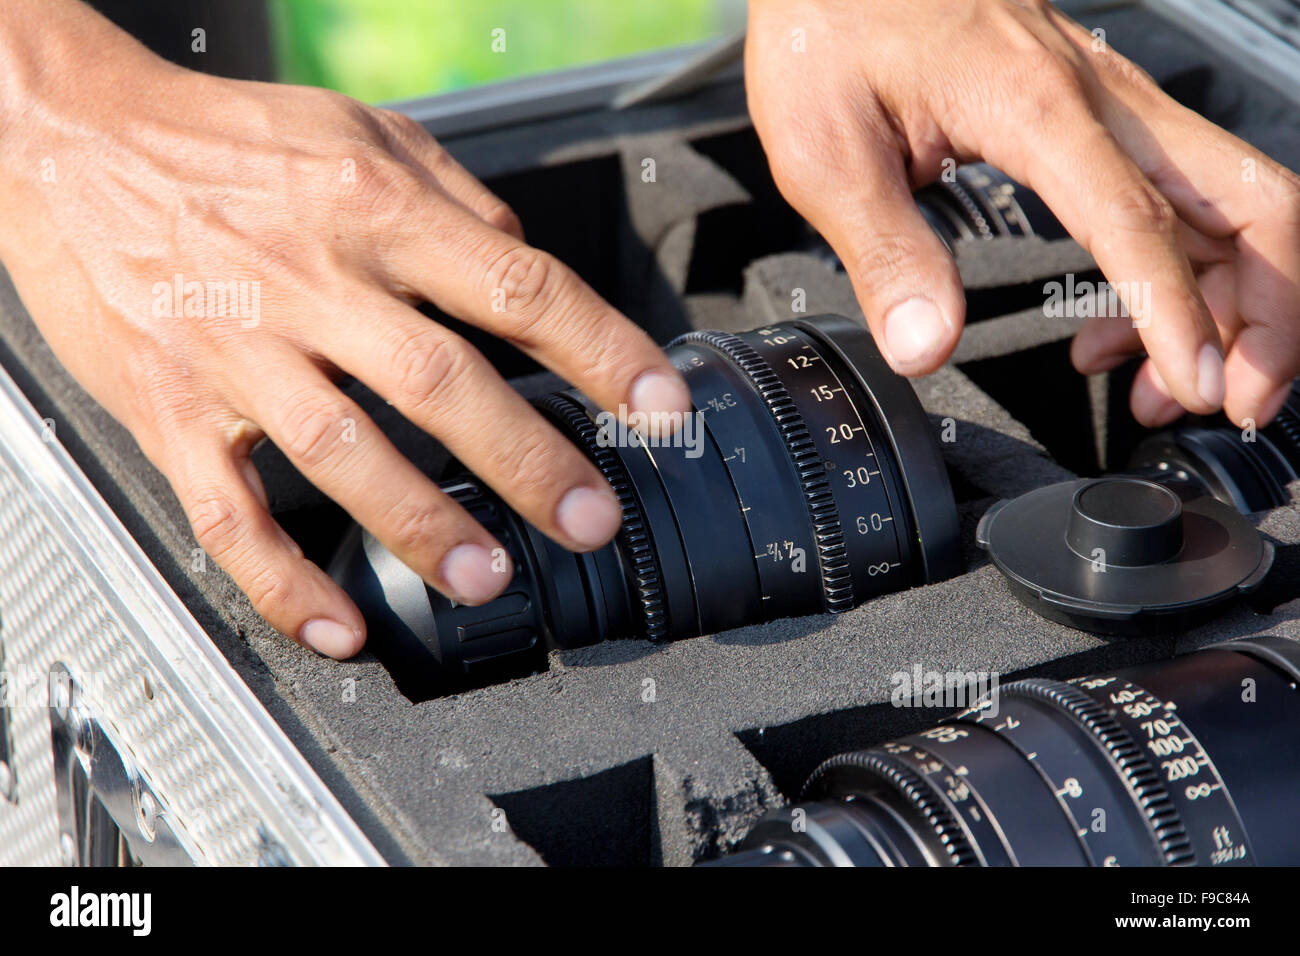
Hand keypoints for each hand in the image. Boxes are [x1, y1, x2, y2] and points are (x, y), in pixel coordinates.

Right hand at [0, 1, 690, 656]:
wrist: (71, 143)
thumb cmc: (225, 142)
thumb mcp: (361, 133)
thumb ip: (457, 201)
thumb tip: (525, 268)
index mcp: (372, 211)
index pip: (517, 286)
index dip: (604, 352)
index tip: (659, 407)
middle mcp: (310, 284)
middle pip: (442, 383)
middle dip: (530, 461)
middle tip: (591, 518)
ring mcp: (237, 353)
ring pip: (342, 455)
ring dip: (424, 526)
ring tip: (490, 576)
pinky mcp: (172, 411)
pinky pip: (228, 515)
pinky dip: (283, 583)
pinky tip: (338, 627)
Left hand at [746, 0, 1299, 427]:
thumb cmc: (834, 24)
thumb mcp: (827, 148)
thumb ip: (886, 250)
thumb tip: (925, 343)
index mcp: (1036, 106)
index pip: (1140, 222)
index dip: (1180, 315)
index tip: (1199, 387)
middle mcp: (1099, 98)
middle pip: (1251, 196)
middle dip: (1272, 309)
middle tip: (1236, 397)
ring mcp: (1111, 105)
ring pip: (1232, 201)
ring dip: (1231, 303)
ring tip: (1168, 387)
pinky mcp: (1098, 117)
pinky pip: (1179, 200)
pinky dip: (1178, 278)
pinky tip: (1115, 333)